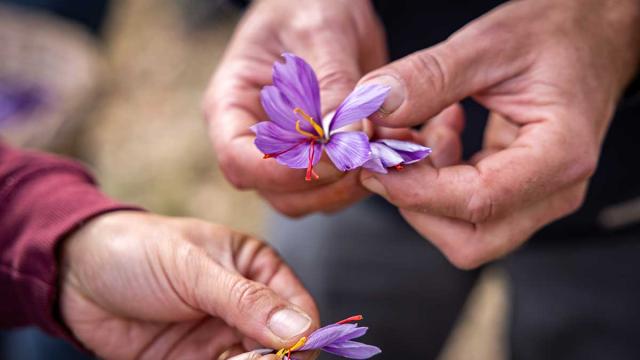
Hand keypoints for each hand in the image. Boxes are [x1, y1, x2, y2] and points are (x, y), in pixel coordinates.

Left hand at [59, 211, 318, 358]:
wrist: (73, 276)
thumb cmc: (138, 251)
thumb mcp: (192, 269)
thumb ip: (245, 300)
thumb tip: (301, 330)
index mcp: (256, 269)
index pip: (299, 308)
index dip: (302, 334)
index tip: (290, 353)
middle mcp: (246, 306)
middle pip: (282, 346)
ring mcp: (220, 338)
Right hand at [203, 0, 386, 216]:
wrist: (326, 4)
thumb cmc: (308, 5)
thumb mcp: (320, 31)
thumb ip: (331, 85)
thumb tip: (344, 137)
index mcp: (233, 105)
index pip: (239, 161)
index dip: (281, 171)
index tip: (331, 157)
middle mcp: (256, 139)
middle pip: (280, 192)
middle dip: (328, 180)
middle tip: (369, 147)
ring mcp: (289, 152)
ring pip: (314, 197)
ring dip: (354, 181)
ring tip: (387, 140)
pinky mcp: (322, 156)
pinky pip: (342, 185)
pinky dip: (369, 172)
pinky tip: (393, 140)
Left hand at [359, 0, 639, 268]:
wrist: (593, 38)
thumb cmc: (556, 35)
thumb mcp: (490, 45)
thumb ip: (431, 76)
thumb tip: (374, 107)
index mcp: (559, 155)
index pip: (477, 201)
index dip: (414, 190)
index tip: (373, 163)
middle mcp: (554, 190)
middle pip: (469, 238)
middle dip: (415, 201)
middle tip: (389, 151)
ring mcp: (538, 197)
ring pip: (463, 231)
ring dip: (423, 188)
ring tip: (420, 129)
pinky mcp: (518, 191)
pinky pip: (466, 208)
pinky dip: (436, 179)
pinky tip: (438, 132)